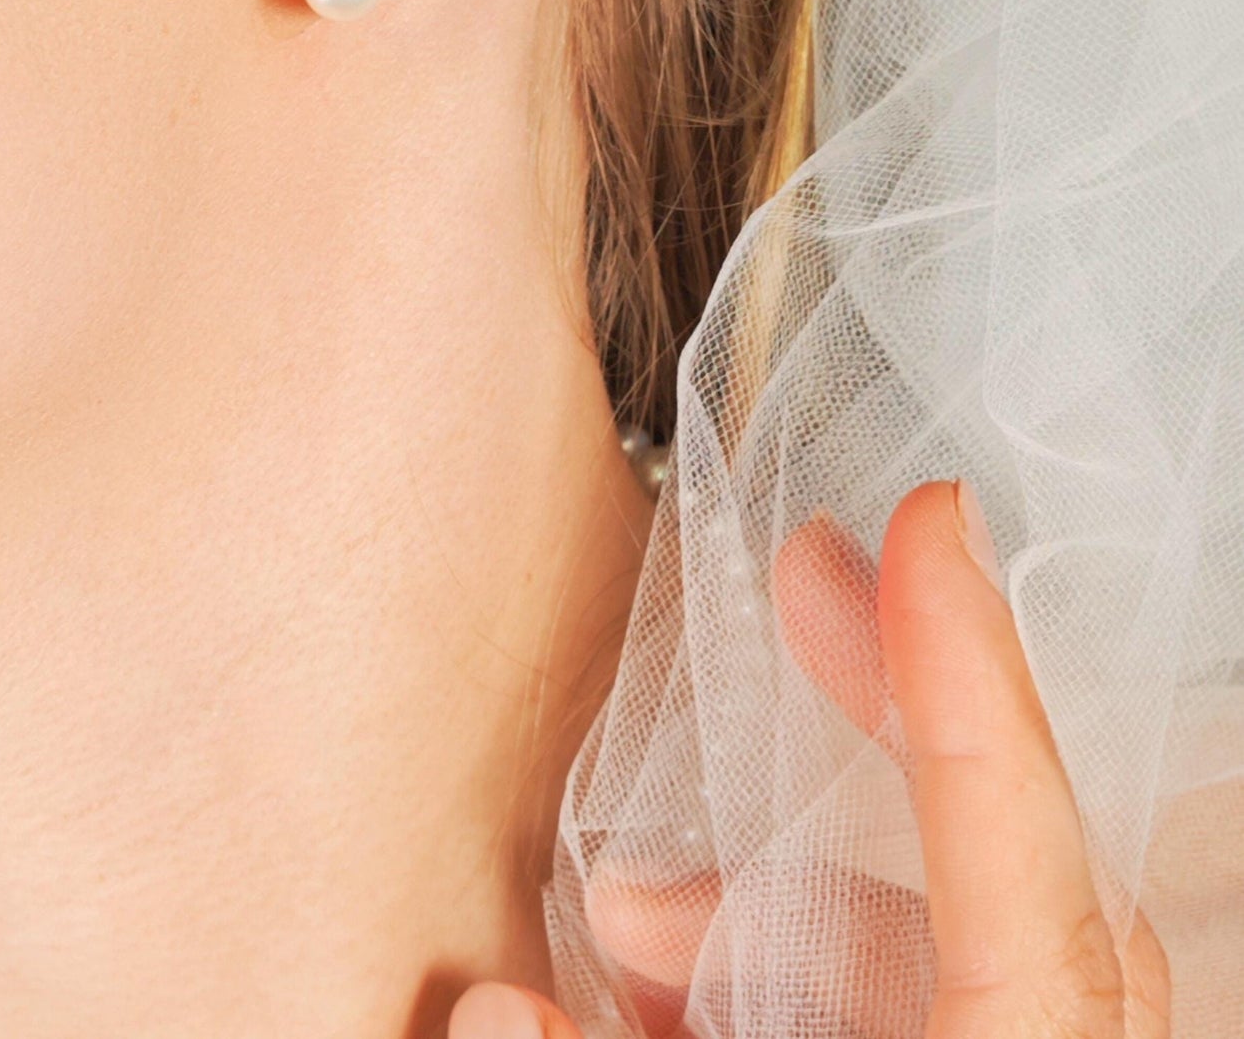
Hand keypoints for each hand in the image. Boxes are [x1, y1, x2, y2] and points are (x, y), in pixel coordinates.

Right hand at [447, 479, 1169, 1038]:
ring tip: (623, 910)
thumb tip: (488, 1004)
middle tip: (804, 577)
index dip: (972, 690)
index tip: (929, 523)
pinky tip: (660, 992)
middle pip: (1017, 875)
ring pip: (965, 949)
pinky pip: (938, 1005)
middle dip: (883, 722)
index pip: (1025, 887)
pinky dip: (801, 980)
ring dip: (789, 901)